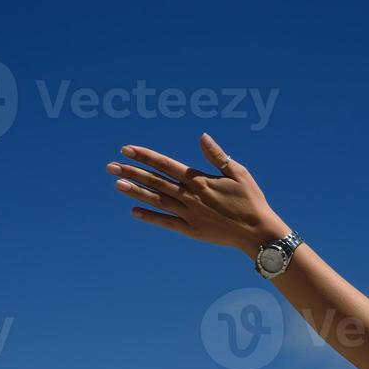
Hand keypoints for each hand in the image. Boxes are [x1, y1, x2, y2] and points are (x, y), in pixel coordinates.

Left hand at [106, 134, 289, 256]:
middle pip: (155, 181)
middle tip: (111, 166)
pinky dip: (150, 217)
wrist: (258, 232)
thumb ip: (217, 156)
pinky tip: (134, 211)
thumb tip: (202, 136)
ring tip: (116, 184)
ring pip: (157, 200)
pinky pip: (166, 222)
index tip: (126, 149)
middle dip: (132, 172)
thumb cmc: (251, 200)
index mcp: (199, 180)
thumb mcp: (238, 173)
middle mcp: (190, 196)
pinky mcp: (191, 229)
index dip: (144, 156)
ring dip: (136, 191)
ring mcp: (189, 214)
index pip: (165, 164)